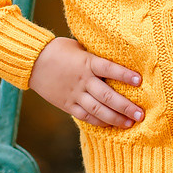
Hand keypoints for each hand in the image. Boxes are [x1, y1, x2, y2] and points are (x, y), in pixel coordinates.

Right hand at [29, 36, 143, 128]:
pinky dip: (98, 122)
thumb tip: (115, 58)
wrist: (32, 61)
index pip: (109, 68)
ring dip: (115, 118)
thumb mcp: (78, 48)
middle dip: (125, 106)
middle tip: (141, 114)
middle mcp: (82, 80)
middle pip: (107, 95)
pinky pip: (84, 116)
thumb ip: (95, 57)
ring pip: (97, 109)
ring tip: (130, 123)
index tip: (139, 81)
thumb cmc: (57, 50)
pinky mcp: (67, 104)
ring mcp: (74, 94)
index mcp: (86, 62)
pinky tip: (110, 125)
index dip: (124, 75)